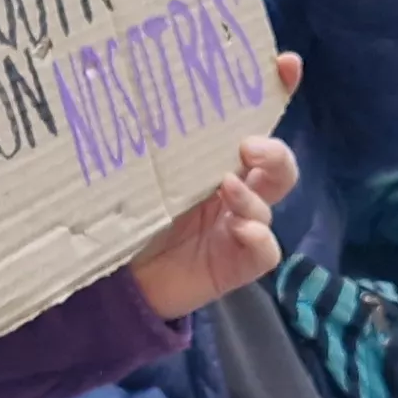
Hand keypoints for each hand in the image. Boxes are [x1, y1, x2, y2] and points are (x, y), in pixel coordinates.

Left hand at [132, 131, 297, 318]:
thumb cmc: (132, 219)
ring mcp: (237, 234)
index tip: (241, 133)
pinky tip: (240, 230)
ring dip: (250, 198)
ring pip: (266, 212)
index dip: (259, 136)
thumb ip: (164, 160)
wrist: (119, 276)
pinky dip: (260, 239)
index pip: (252, 149)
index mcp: (214, 175)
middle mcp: (232, 202)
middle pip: (278, 175)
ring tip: (226, 189)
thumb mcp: (148, 181)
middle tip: (250, 150)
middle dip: (276, 158)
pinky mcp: (237, 267)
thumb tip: (159, 121)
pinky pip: (266, 253)